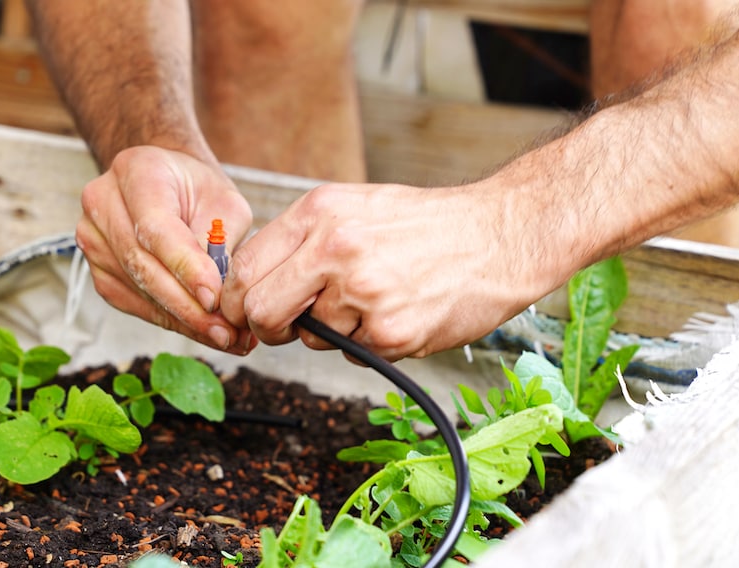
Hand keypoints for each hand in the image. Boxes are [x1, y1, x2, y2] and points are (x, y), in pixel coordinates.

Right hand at [76, 146, 254, 353]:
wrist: (169, 185)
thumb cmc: (199, 192)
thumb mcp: (224, 203)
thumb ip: (220, 242)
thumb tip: (217, 297)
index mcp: (136, 172)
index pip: (155, 228)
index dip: (185, 267)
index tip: (214, 299)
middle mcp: (103, 202)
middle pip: (141, 265)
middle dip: (186, 305)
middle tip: (225, 332)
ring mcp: (93, 238)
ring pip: (136, 290)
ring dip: (181, 320)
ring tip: (223, 337)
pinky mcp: (98, 270)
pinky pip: (132, 303)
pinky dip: (168, 320)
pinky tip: (199, 330)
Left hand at [220, 181, 564, 360]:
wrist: (502, 235)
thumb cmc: (429, 224)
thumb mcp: (356, 207)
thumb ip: (304, 240)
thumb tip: (253, 284)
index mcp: (320, 212)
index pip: (245, 268)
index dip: (236, 300)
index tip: (244, 313)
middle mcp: (335, 248)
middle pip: (260, 309)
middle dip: (268, 327)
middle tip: (289, 326)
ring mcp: (363, 291)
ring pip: (312, 336)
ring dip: (335, 331)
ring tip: (376, 302)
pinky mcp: (391, 331)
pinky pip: (355, 354)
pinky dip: (371, 343)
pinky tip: (401, 314)